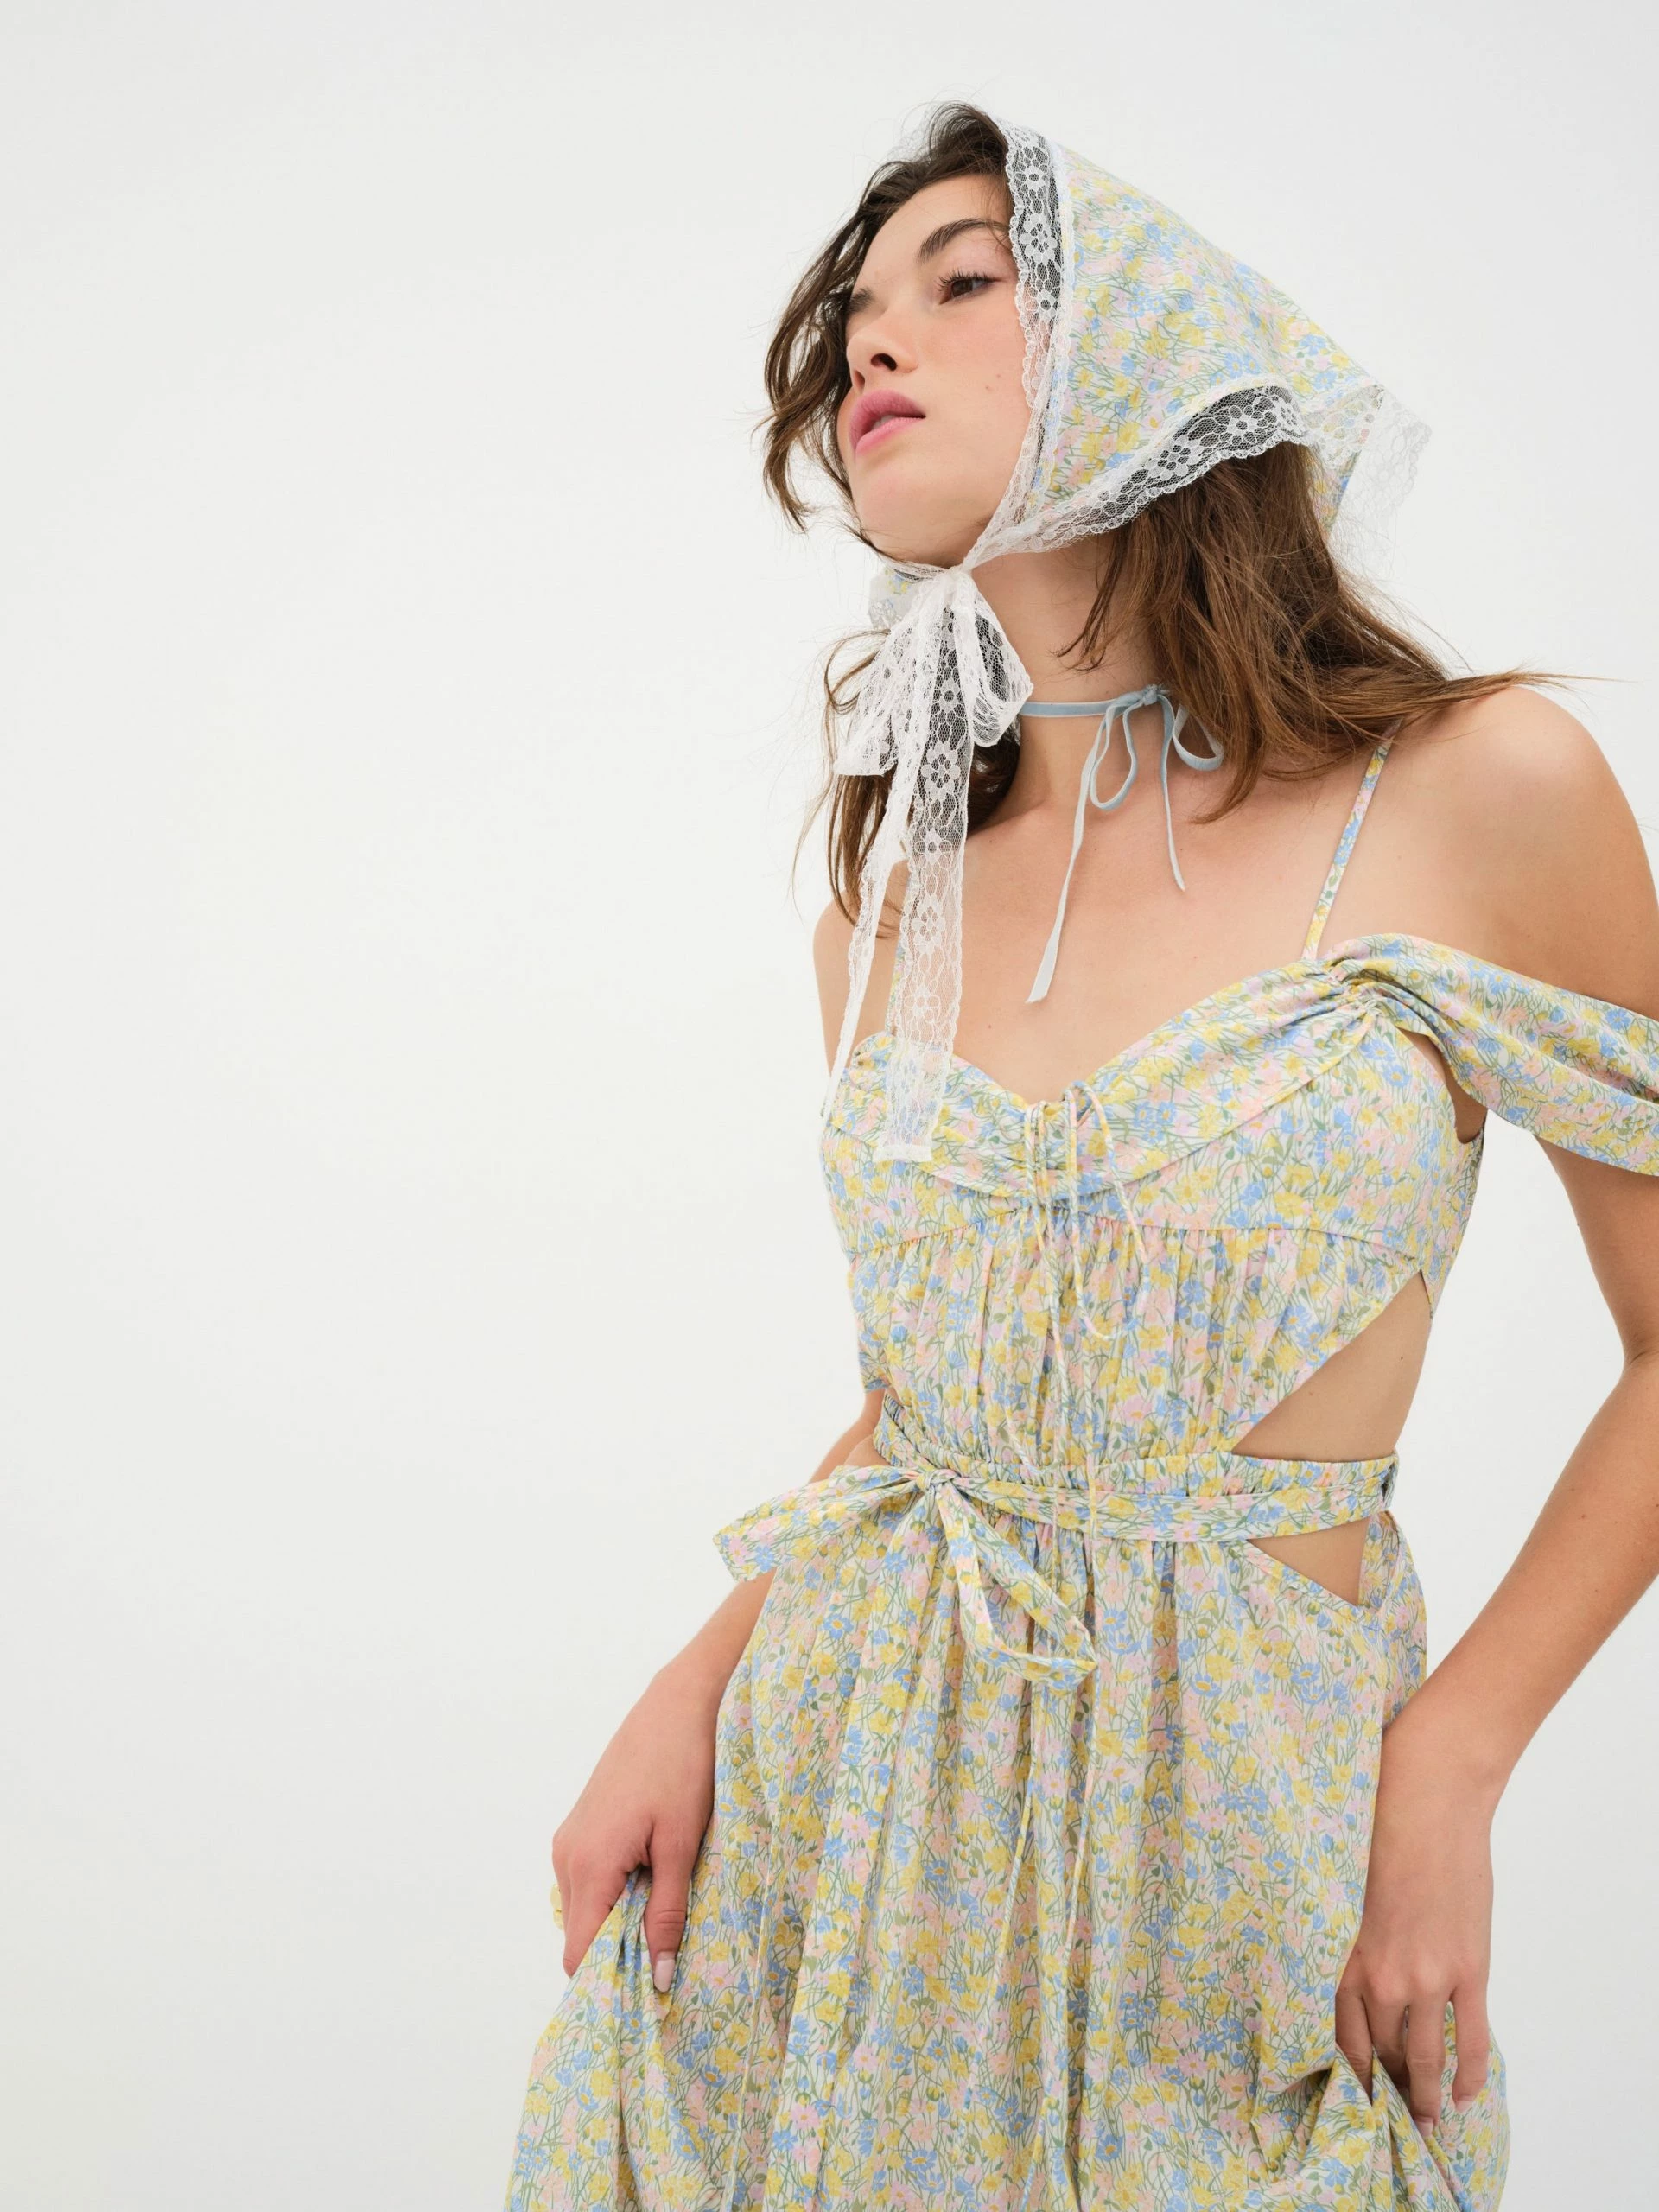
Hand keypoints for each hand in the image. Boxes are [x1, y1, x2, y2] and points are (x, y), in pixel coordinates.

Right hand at [551, 1657, 722, 1990]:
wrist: (676, 1704)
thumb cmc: (682, 1770)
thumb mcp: (680, 1847)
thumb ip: (667, 1914)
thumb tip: (659, 1979)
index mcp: (588, 1865)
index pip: (579, 1954)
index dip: (609, 1983)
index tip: (647, 1996)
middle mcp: (566, 1856)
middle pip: (580, 1934)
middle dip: (618, 1953)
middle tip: (667, 1955)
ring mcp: (570, 1838)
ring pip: (585, 1907)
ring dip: (619, 1920)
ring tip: (666, 1909)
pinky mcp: (581, 1825)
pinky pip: (588, 1880)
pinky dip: (615, 1893)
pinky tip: (653, 1877)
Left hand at [1335, 1700, 1498, 2133]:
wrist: (1427, 1796)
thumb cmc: (1373, 1826)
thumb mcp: (1336, 1887)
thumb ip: (1338, 1935)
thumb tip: (1334, 1963)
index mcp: (1339, 1953)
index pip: (1335, 2034)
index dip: (1343, 2070)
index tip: (1344, 2089)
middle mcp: (1378, 1976)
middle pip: (1378, 2051)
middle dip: (1382, 2086)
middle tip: (1385, 2111)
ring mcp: (1427, 1977)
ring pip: (1423, 2056)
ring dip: (1425, 2094)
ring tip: (1427, 2119)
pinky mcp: (1468, 1970)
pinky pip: (1470, 2040)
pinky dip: (1469, 2074)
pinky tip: (1466, 2094)